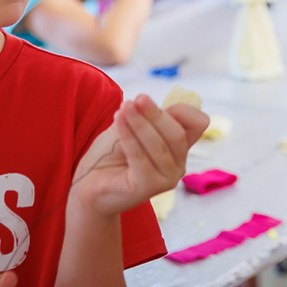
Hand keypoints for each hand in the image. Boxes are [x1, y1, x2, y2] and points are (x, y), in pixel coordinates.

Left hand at [71, 94, 208, 217]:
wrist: (88, 184)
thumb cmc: (110, 155)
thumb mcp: (132, 127)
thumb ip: (145, 117)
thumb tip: (146, 101)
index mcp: (179, 148)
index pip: (198, 123)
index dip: (181, 109)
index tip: (152, 102)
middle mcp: (179, 164)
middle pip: (178, 133)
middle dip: (156, 113)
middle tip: (136, 99)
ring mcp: (167, 178)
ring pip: (159, 144)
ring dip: (140, 122)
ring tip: (123, 108)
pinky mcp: (149, 187)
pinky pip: (141, 157)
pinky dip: (129, 136)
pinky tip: (118, 122)